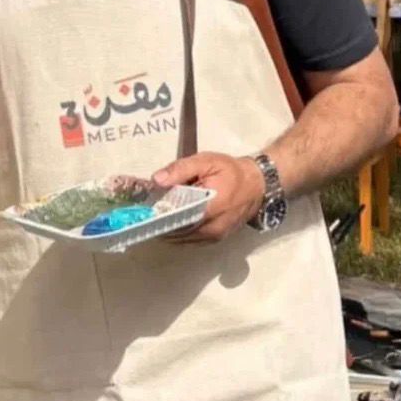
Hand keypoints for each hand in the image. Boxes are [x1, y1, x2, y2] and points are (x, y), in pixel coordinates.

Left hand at [151, 152, 265, 243]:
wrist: (257, 184)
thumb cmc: (230, 171)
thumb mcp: (205, 161)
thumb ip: (180, 169)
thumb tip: (157, 180)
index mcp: (210, 208)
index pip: (177, 219)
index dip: (158, 216)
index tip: (143, 211)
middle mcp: (213, 228)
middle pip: (177, 231)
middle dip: (161, 222)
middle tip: (145, 212)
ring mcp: (215, 236)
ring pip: (183, 238)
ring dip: (168, 229)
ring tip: (156, 215)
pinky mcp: (216, 239)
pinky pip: (191, 239)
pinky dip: (180, 232)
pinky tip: (171, 220)